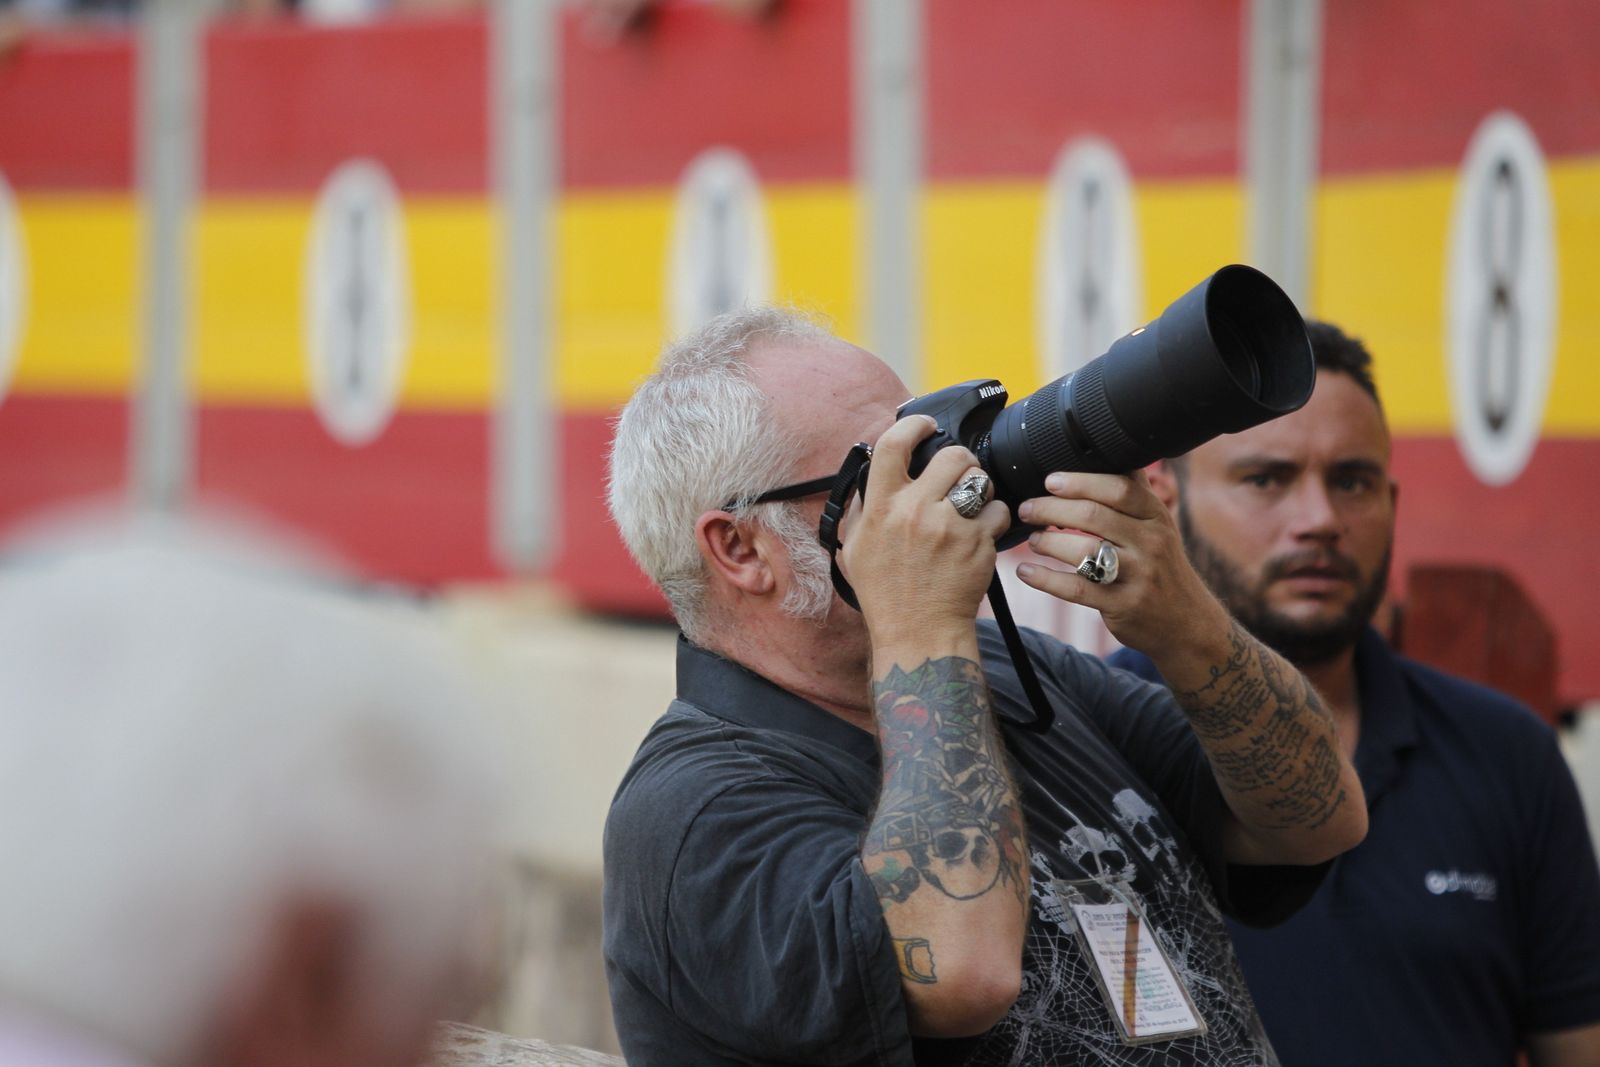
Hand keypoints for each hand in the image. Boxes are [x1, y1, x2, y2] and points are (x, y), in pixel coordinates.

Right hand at [837, 416, 1010, 643]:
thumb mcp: (855, 549)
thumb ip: (863, 509)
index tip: (925, 426)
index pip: (894, 444)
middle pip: (951, 455)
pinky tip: (982, 532)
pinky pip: (998, 511)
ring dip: (979, 486)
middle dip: (960, 460)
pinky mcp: (978, 544)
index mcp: (881, 508)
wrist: (918, 632)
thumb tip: (870, 476)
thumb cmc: (885, 593)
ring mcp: (949, 527)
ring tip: (971, 504)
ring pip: (979, 479)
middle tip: (959, 473)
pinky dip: (994, 518)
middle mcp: (915, 511)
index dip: (914, 426)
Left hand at [1013, 470, 1231, 657]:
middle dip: (1052, 509)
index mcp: (1155, 516)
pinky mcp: (1122, 605)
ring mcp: (1137, 575)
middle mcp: (1150, 542)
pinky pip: (1076, 588)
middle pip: (1093, 516)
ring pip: (1083, 551)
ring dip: (1047, 541)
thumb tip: (1105, 449)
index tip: (1050, 481)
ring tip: (1032, 539)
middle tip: (1027, 509)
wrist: (1186, 621)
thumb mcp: (1158, 525)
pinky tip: (1026, 572)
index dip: (1080, 481)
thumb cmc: (1161, 566)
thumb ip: (1133, 492)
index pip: (1118, 488)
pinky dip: (1045, 579)